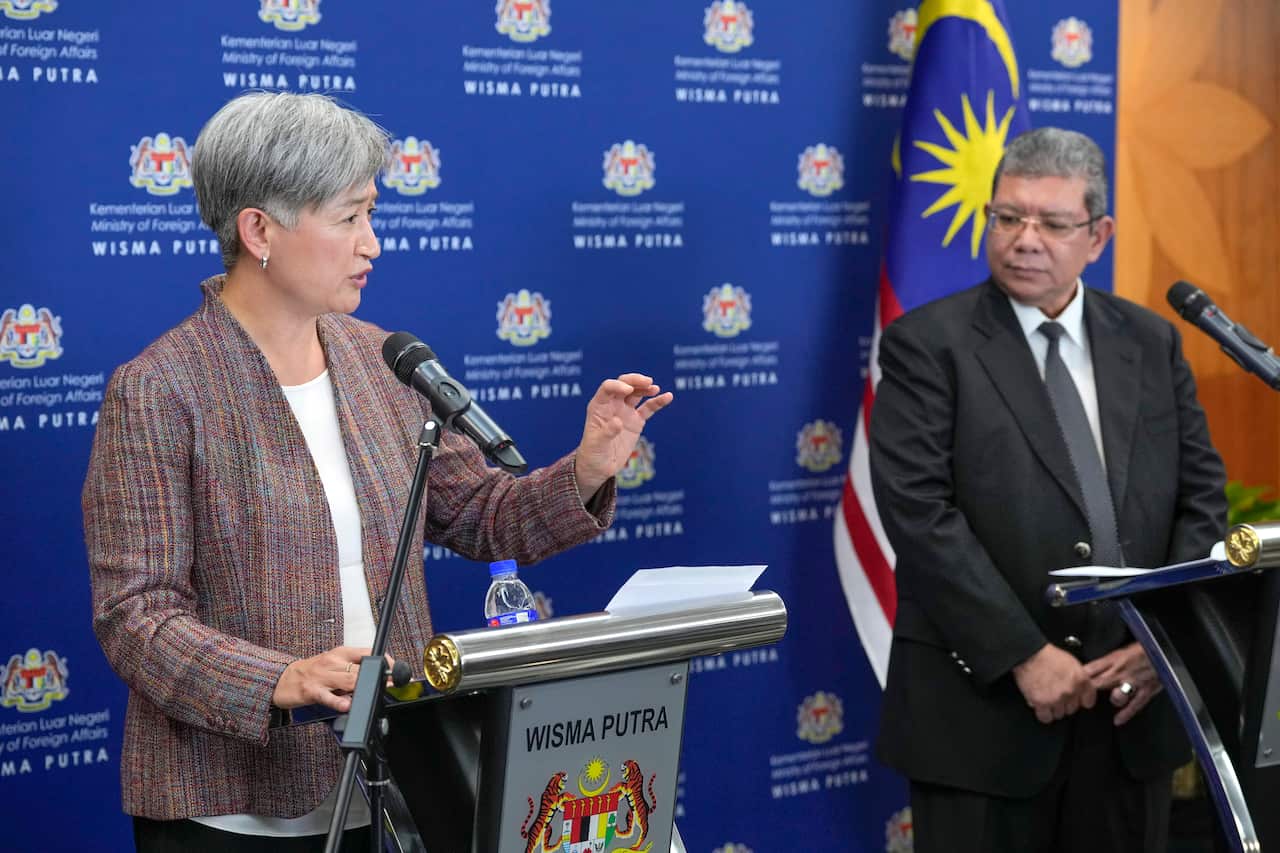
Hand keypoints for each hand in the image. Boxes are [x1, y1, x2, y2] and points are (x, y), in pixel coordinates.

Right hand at [271, 647, 393, 711]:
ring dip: (362, 688)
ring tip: (374, 692)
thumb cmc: (312, 672)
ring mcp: (322, 677)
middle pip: (359, 669)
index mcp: (340, 653)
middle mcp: (332, 662)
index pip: (366, 652)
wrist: (283, 679)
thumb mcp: (334, 664)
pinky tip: (347, 705)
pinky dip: (339, 701)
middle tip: (390, 684)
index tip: (395, 669)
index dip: (383, 660)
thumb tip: (378, 677)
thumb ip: (354, 669)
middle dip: (377, 678)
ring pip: (347, 681)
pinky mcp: (312, 691)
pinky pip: (327, 697)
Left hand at [573, 373, 672, 498]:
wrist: (600, 467)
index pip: (608, 388)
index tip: (628, 390)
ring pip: (637, 394)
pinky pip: (648, 408)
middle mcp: (612, 405)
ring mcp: (625, 412)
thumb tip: (618, 421)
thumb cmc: (593, 454)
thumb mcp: (596, 444)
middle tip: (647, 382)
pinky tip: (668, 397)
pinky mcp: (636, 421)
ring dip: (646, 388)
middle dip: (635, 381)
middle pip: (624, 385)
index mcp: (598, 407)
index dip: (618, 385)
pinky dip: (657, 402)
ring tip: (655, 388)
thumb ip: (607, 432)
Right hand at [1012, 643, 1095, 723]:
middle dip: (1065, 703)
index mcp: (1081, 680)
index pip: (1088, 701)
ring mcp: (1056, 698)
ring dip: (1053, 708)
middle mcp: (1071, 691)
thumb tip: (1080, 689)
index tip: (1076, 700)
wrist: (1029, 653)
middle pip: (1072, 709)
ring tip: (1046, 698)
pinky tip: (1040, 706)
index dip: (1081, 701)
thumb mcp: (1071, 662)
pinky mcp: (1041, 702)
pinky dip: (1043, 714)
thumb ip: (1079, 678)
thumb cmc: (1048, 655)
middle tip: (1056, 694)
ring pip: (1059, 714)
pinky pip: (1046, 718)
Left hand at [1083, 642, 1160, 725]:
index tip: (1069, 683)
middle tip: (1078, 699)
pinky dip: (1126, 713)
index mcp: (1114, 659)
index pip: (1091, 669)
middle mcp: (1121, 672)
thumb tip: (1091, 667)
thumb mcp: (1122, 649)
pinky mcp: (1146, 691)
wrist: (1164, 650)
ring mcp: (1134, 683)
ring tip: (1103, 706)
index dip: (1079, 677)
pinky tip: (1118, 721)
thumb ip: (1108, 660)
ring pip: (1117, 695)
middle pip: (1099, 683)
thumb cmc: (1143, 648)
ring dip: (1111, 699)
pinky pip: (1135, 704)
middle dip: (1087, 692)